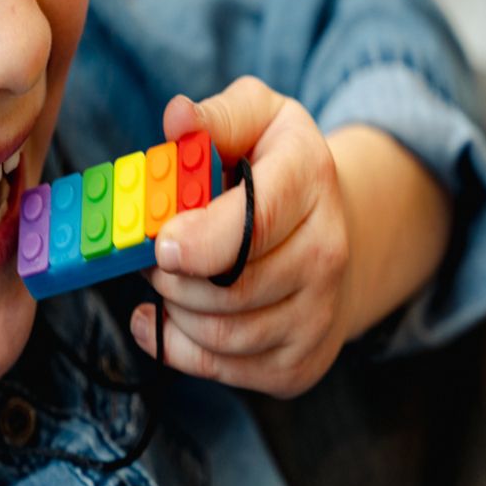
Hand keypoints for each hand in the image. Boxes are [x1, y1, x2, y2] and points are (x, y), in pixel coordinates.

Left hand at [130, 76, 353, 397]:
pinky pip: (220, 369)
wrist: (332, 237)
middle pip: (231, 289)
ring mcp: (319, 315)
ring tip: (169, 278)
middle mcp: (328, 252)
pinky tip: (166, 316)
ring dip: (174, 308)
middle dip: (171, 274)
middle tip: (153, 252)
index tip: (161, 245)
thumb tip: (177, 117)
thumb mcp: (259, 118)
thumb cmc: (278, 170)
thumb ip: (218, 116)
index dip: (203, 241)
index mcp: (311, 180)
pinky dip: (177, 345)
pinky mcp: (300, 364)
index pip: (257, 222)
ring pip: (220, 335)